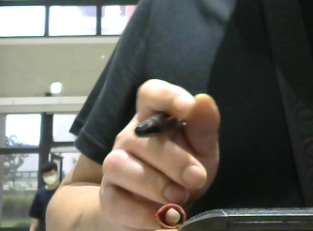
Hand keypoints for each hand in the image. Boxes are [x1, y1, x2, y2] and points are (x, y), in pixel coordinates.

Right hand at [100, 80, 219, 229]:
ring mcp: (115, 164)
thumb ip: (204, 127)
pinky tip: (163, 219)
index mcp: (154, 117)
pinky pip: (116, 201)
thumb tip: (203, 100)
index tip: (188, 107)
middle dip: (174, 160)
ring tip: (179, 199)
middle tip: (197, 179)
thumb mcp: (202, 150)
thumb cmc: (182, 172)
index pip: (151, 93)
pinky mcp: (108, 196)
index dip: (167, 96)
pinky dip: (141, 213)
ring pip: (121, 166)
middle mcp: (130, 136)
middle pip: (143, 138)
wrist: (158, 212)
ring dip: (155, 184)